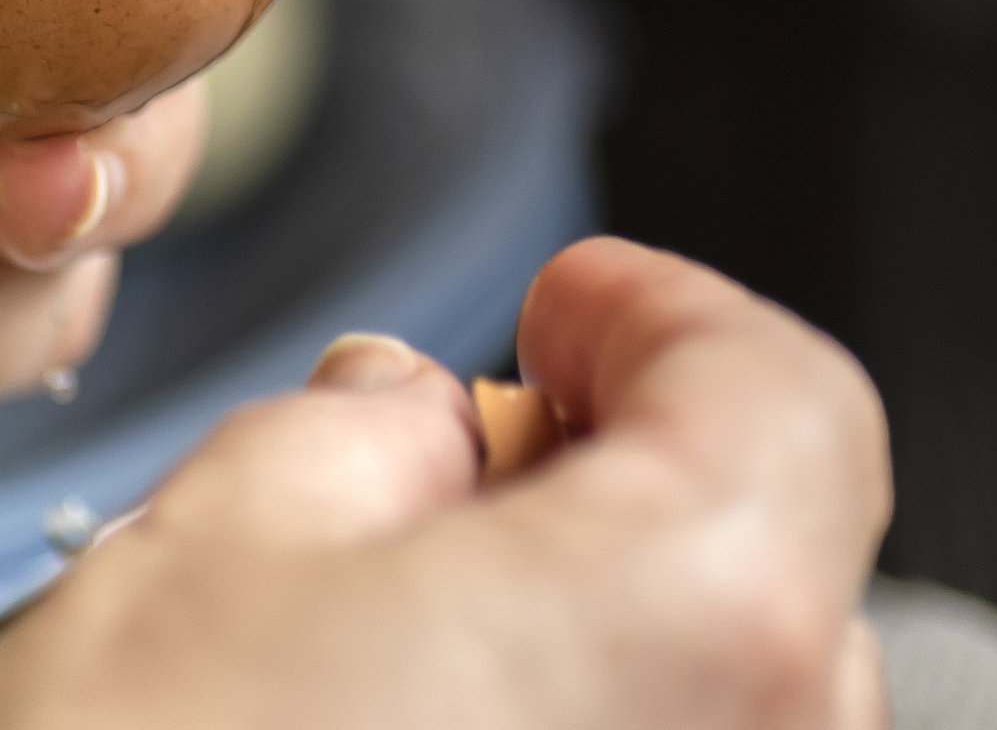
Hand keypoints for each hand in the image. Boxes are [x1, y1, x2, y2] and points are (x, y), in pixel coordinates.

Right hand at [0, 237, 892, 728]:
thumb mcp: (208, 548)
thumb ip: (349, 436)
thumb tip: (402, 418)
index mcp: (689, 624)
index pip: (788, 401)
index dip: (665, 318)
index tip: (563, 307)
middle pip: (770, 562)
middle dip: (616, 468)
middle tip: (463, 448)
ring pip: (723, 711)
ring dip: (595, 622)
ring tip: (404, 617)